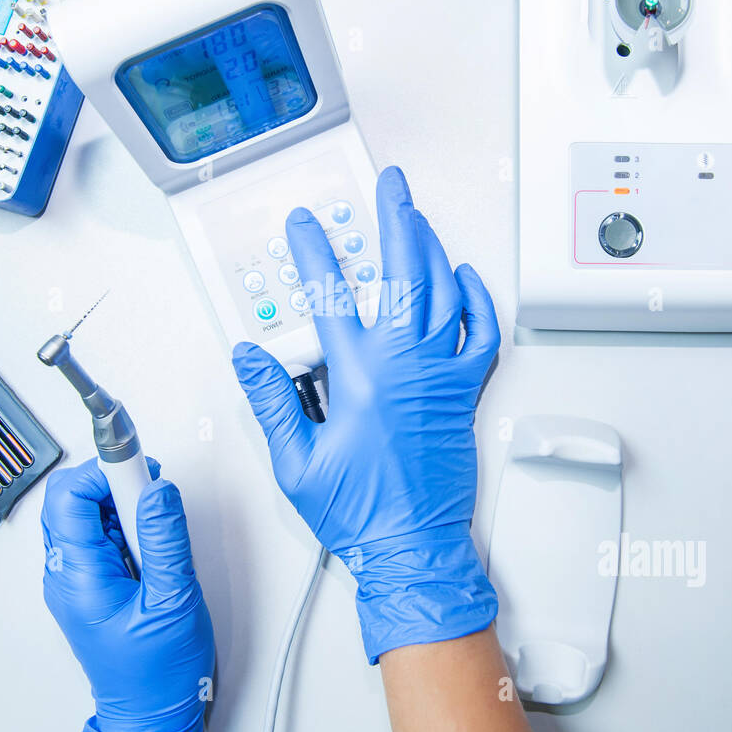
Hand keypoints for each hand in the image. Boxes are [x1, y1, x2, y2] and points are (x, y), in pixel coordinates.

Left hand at [41, 458, 214, 731]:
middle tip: (150, 489)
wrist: (153, 712)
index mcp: (78, 577)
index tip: (137, 460)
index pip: (71, 497)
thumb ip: (165, 538)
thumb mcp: (172, 598)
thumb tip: (159, 491)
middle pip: (72, 500)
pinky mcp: (93, 586)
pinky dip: (126, 528)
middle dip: (114, 484)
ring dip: (122, 507)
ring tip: (156, 530)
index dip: (105, 469)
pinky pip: (100, 539)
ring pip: (88, 516)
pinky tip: (150, 546)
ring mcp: (77, 581)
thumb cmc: (158, 672)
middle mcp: (68, 575)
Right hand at [232, 165, 500, 662]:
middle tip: (390, 187)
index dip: (315, 253)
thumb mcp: (296, 461)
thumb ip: (272, 401)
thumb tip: (251, 356)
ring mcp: (440, 375)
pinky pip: (480, 334)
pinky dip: (477, 300)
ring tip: (418, 217)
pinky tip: (466, 277)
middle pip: (404, 273)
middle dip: (395, 220)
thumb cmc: (359, 510)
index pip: (331, 296)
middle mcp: (404, 365)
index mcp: (359, 377)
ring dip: (432, 248)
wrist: (412, 544)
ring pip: (444, 293)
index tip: (305, 225)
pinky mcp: (463, 392)